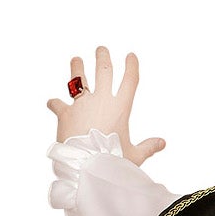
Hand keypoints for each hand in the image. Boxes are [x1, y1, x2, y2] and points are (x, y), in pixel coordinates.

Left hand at [45, 45, 165, 165]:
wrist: (87, 166)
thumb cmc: (114, 161)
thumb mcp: (135, 155)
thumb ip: (148, 147)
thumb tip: (162, 143)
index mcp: (121, 108)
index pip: (130, 80)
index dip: (131, 66)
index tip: (130, 56)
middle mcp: (101, 100)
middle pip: (103, 71)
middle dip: (103, 58)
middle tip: (101, 50)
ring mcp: (82, 104)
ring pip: (78, 78)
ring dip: (77, 67)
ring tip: (76, 60)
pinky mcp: (65, 113)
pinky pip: (57, 104)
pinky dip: (54, 104)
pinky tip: (51, 103)